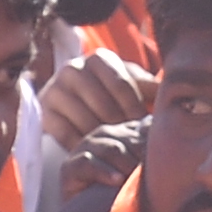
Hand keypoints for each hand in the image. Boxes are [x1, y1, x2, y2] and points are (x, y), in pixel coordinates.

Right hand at [35, 43, 153, 145]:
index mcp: (99, 59)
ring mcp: (55, 89)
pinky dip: (82, 145)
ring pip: (85, 119)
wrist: (73, 103)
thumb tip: (168, 90)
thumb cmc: (111, 94)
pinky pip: (66, 133)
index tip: (144, 128)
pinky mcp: (44, 111)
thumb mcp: (130, 84)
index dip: (135, 109)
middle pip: (104, 104)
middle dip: (120, 127)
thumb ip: (148, 86)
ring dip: (103, 138)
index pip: (122, 85)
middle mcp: (73, 69)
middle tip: (133, 144)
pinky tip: (95, 152)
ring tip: (118, 150)